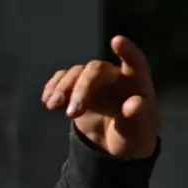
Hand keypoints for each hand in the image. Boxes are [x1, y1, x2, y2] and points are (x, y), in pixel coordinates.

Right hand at [41, 36, 158, 158]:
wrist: (115, 147)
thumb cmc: (134, 136)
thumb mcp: (139, 134)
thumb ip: (138, 118)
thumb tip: (134, 104)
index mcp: (138, 84)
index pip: (136, 62)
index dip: (127, 51)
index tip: (117, 41)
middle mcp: (115, 76)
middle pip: (96, 69)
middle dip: (82, 88)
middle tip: (73, 113)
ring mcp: (95, 81)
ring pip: (76, 72)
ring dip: (63, 88)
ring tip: (53, 106)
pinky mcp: (77, 88)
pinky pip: (62, 79)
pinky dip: (53, 88)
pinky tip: (48, 101)